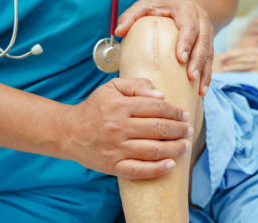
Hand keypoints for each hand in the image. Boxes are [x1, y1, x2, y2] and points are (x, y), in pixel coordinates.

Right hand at [61, 78, 191, 179]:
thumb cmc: (94, 108)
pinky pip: (139, 170)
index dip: (175, 112)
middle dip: (179, 130)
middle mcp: (119, 127)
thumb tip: (161, 96)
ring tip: (185, 146)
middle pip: (159, 129)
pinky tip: (171, 165)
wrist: (69, 131)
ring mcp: (116, 148)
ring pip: (153, 150)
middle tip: (188, 130)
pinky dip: (157, 169)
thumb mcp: (111, 87)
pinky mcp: (113, 166)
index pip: (157, 108)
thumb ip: (137, 85)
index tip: (184, 115)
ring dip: (175, 148)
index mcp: (120, 106)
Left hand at [115, 0, 213, 95]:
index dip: (186, 42)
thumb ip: (131, 15)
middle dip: (198, 60)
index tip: (180, 59)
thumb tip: (118, 31)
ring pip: (210, 52)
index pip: (189, 26)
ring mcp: (207, 32)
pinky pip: (211, 61)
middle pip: (203, 41)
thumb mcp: (145, 7)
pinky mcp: (209, 44)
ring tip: (199, 89)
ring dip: (204, 71)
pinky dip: (207, 76)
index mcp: (186, 10)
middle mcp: (201, 20)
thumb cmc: (160, 9)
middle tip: (190, 76)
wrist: (184, 7)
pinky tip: (201, 91)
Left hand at [218, 47, 257, 83]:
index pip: (247, 51)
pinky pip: (248, 70)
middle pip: (243, 54)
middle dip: (231, 55)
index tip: (226, 52)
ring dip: (232, 63)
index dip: (236, 51)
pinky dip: (237, 70)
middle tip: (220, 56)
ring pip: (243, 61)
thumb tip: (253, 66)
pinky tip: (230, 72)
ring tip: (222, 66)